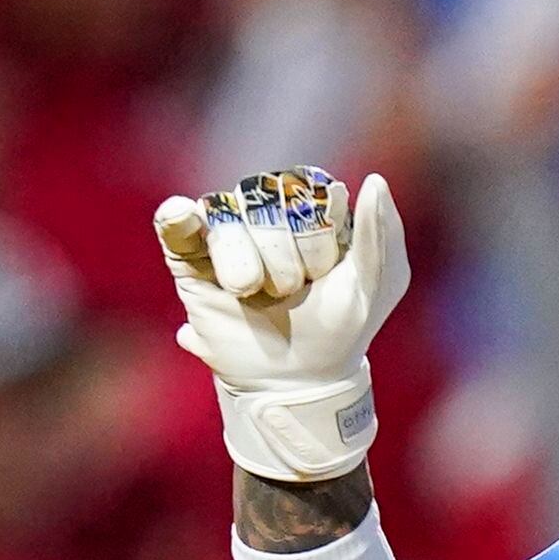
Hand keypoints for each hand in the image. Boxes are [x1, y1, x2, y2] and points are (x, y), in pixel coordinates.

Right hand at [153, 168, 412, 481]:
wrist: (297, 380)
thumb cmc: (341, 328)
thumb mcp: (378, 283)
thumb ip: (381, 231)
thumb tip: (372, 179)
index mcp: (310, 206)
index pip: (307, 190)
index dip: (317, 237)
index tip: (324, 275)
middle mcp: (266, 210)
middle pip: (266, 201)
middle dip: (283, 257)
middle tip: (291, 292)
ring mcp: (226, 232)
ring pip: (227, 216)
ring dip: (245, 262)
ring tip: (253, 293)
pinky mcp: (190, 257)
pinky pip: (177, 222)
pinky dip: (178, 217)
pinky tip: (184, 216)